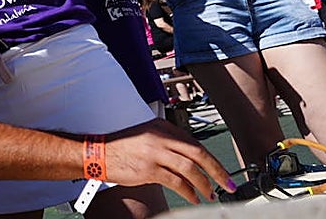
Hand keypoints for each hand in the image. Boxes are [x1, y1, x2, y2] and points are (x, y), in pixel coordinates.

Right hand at [102, 119, 231, 203]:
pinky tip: (193, 198)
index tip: (221, 171)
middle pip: (198, 153)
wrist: (98, 152)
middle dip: (217, 171)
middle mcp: (160, 137)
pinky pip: (176, 182)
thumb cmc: (121, 147)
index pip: (194, 143)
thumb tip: (190, 162)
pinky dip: (188, 192)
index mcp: (162, 127)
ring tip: (210, 194)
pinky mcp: (149, 169)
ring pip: (190, 169)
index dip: (211, 159)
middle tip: (227, 183)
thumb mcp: (147, 137)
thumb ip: (167, 144)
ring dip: (204, 184)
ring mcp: (155, 152)